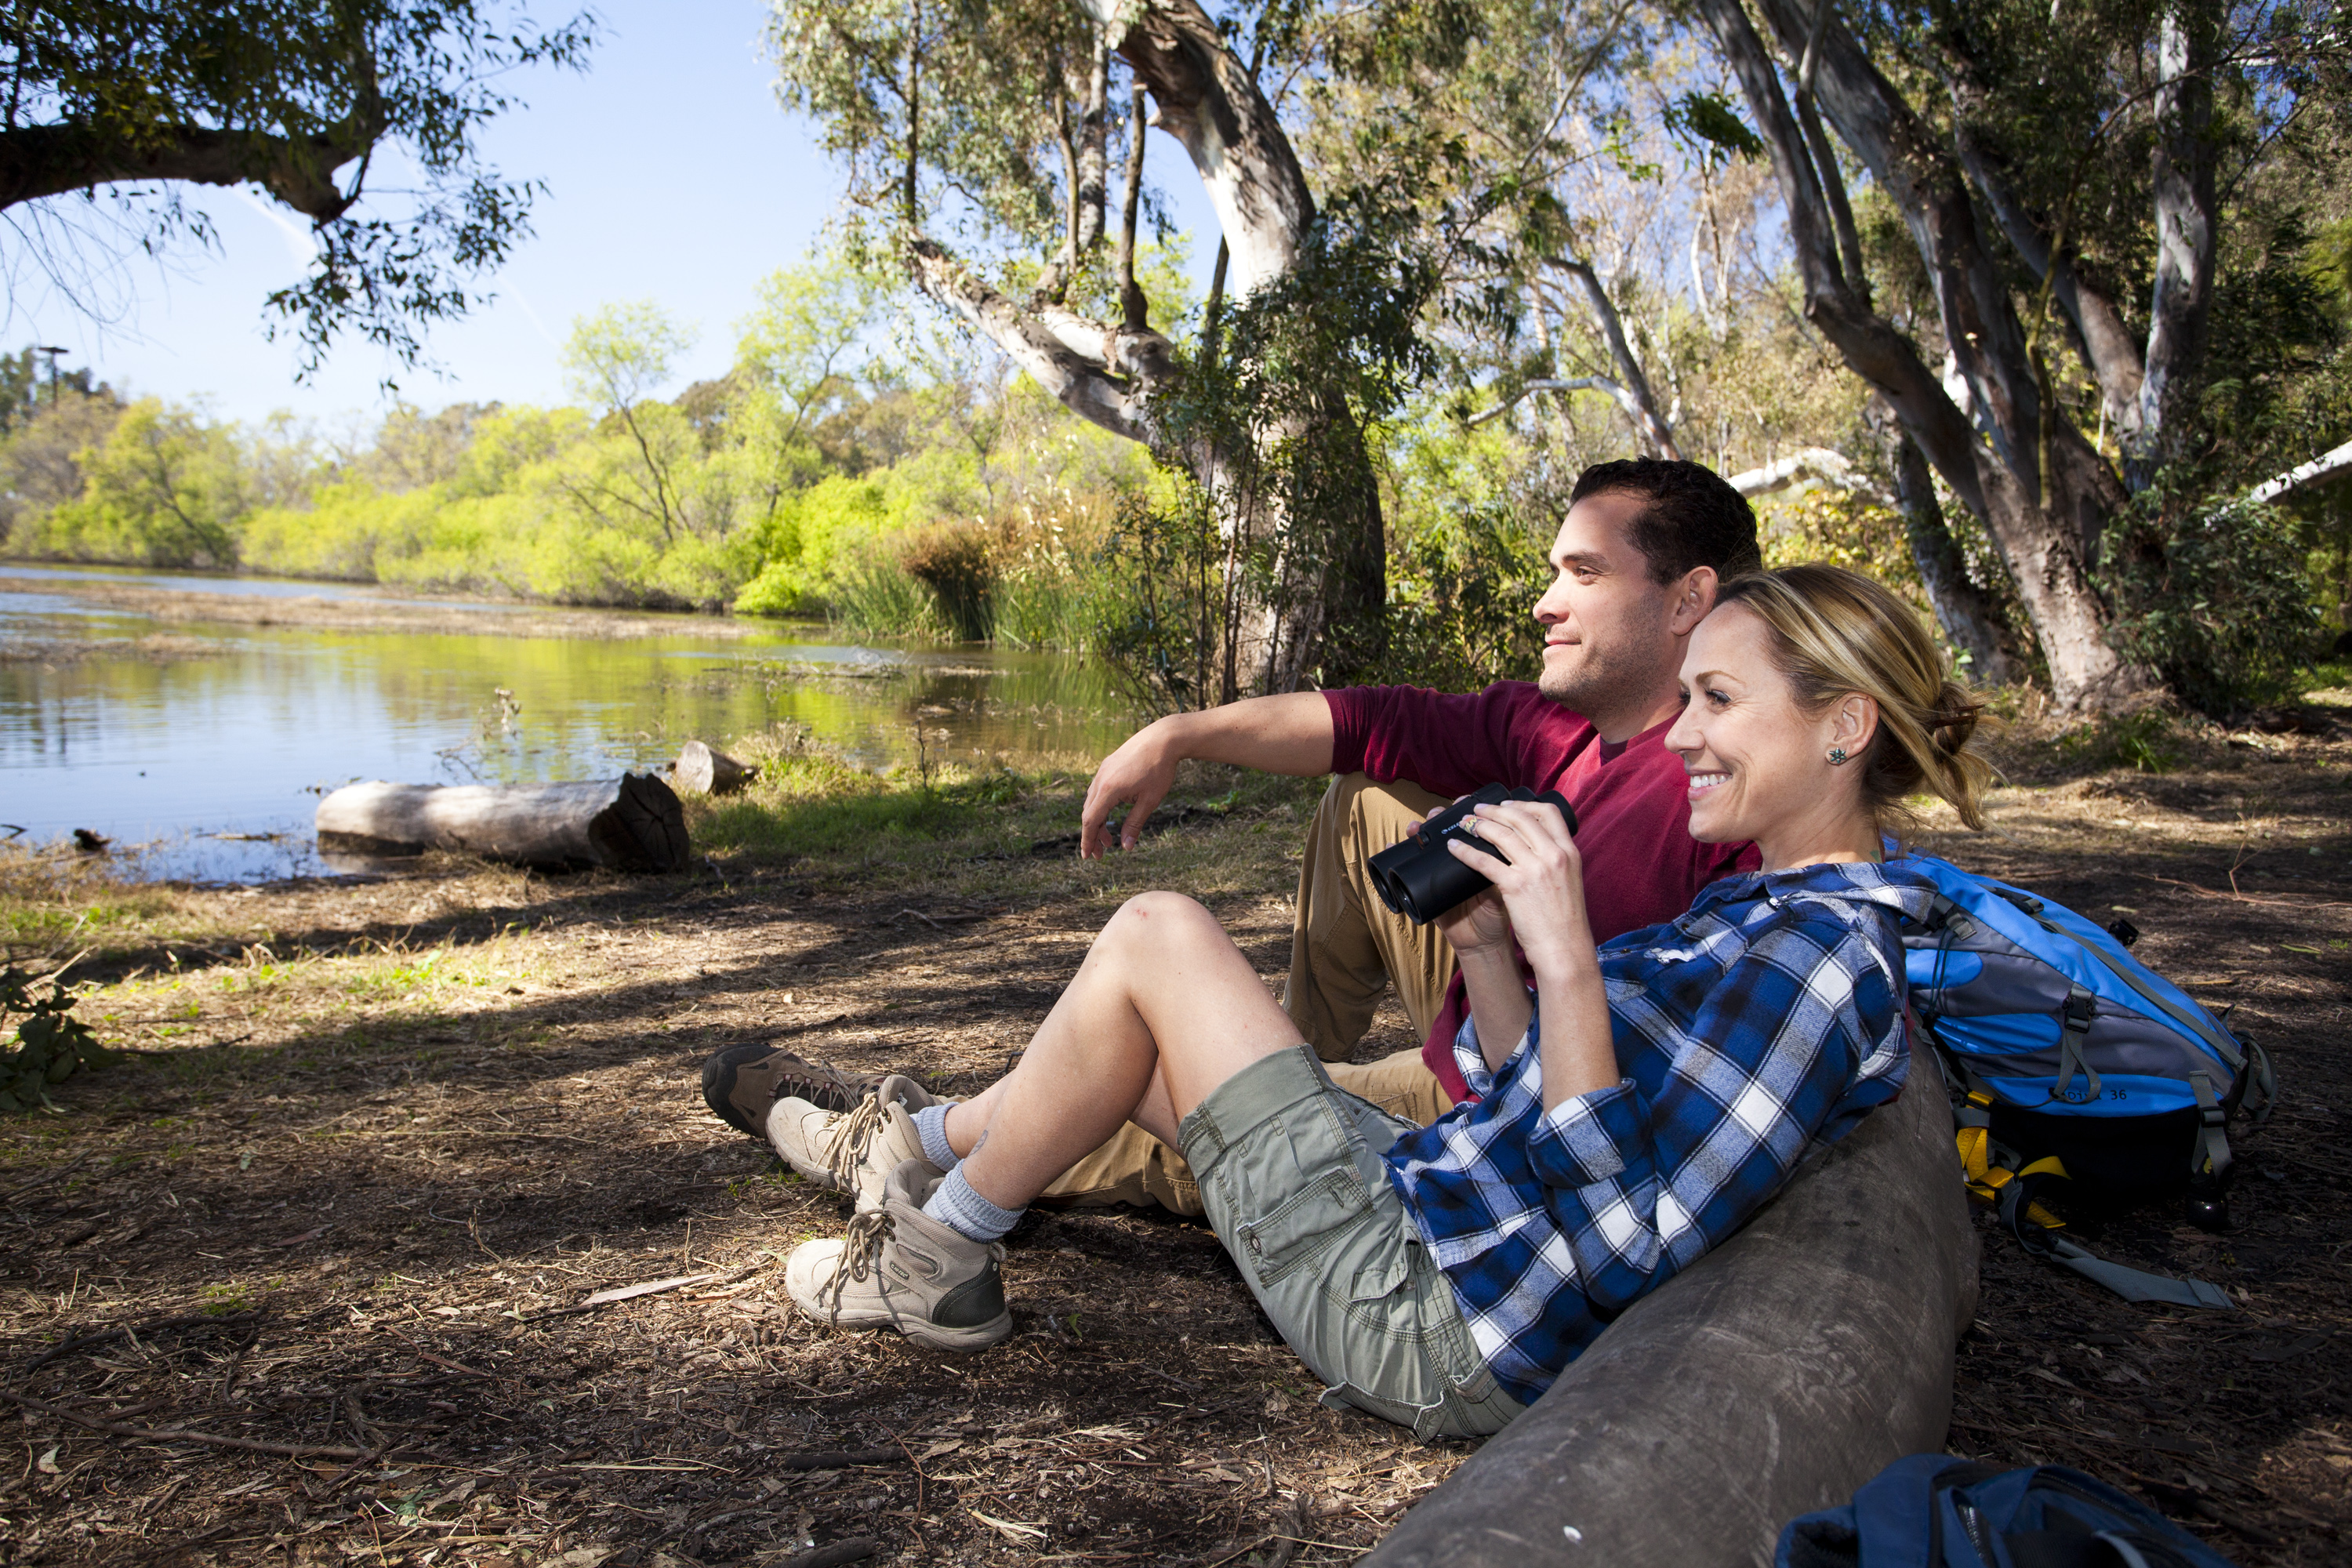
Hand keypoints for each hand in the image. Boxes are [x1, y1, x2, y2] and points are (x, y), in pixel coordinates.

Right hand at [1080, 721, 1178, 857]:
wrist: (1163, 738)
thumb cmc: (1159, 770)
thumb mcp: (1149, 801)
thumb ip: (1134, 824)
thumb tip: (1125, 847)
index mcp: (1109, 790)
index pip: (1091, 821)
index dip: (1088, 841)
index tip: (1088, 857)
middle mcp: (1100, 780)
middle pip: (1089, 813)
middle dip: (1093, 835)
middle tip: (1101, 854)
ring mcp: (1103, 770)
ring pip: (1092, 801)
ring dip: (1098, 821)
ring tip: (1110, 838)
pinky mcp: (1108, 765)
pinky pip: (1098, 790)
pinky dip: (1101, 806)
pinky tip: (1112, 812)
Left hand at [1442, 797, 1594, 983]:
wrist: (1565, 949)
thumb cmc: (1565, 921)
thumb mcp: (1569, 882)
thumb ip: (1556, 863)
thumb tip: (1538, 850)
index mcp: (1569, 852)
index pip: (1548, 813)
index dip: (1524, 803)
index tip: (1507, 804)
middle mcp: (1554, 855)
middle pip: (1520, 817)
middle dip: (1495, 810)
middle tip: (1477, 809)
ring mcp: (1535, 869)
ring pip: (1501, 833)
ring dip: (1478, 824)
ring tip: (1464, 823)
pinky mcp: (1515, 885)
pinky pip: (1484, 860)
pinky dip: (1466, 850)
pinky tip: (1454, 847)